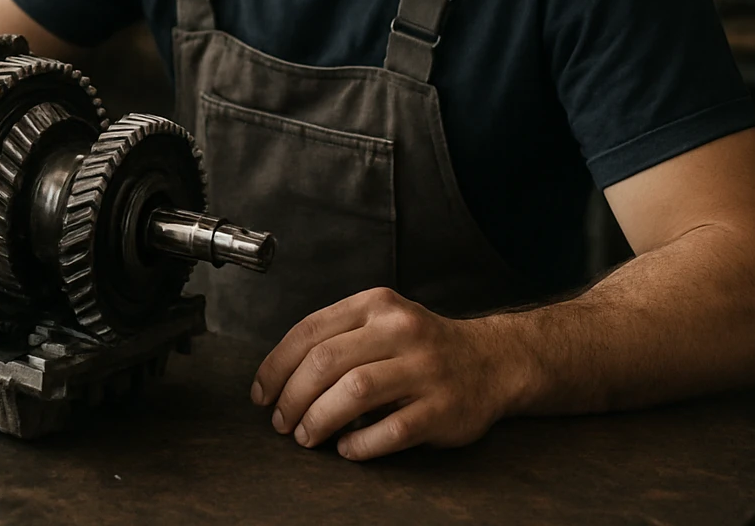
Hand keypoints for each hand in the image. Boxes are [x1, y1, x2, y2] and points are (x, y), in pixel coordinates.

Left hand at [251, 287, 532, 460]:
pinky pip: (392, 430)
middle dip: (292, 397)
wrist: (493, 361)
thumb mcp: (381, 321)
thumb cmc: (422, 346)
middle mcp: (400, 331)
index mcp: (376, 305)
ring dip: (319, 419)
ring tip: (306, 436)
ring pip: (355, 392)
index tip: (261, 394)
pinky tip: (346, 449)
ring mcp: (424, 369)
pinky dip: (361, 444)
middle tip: (281, 422)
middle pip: (325, 362)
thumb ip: (337, 338)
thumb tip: (280, 380)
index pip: (309, 331)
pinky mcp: (443, 408)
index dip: (276, 366)